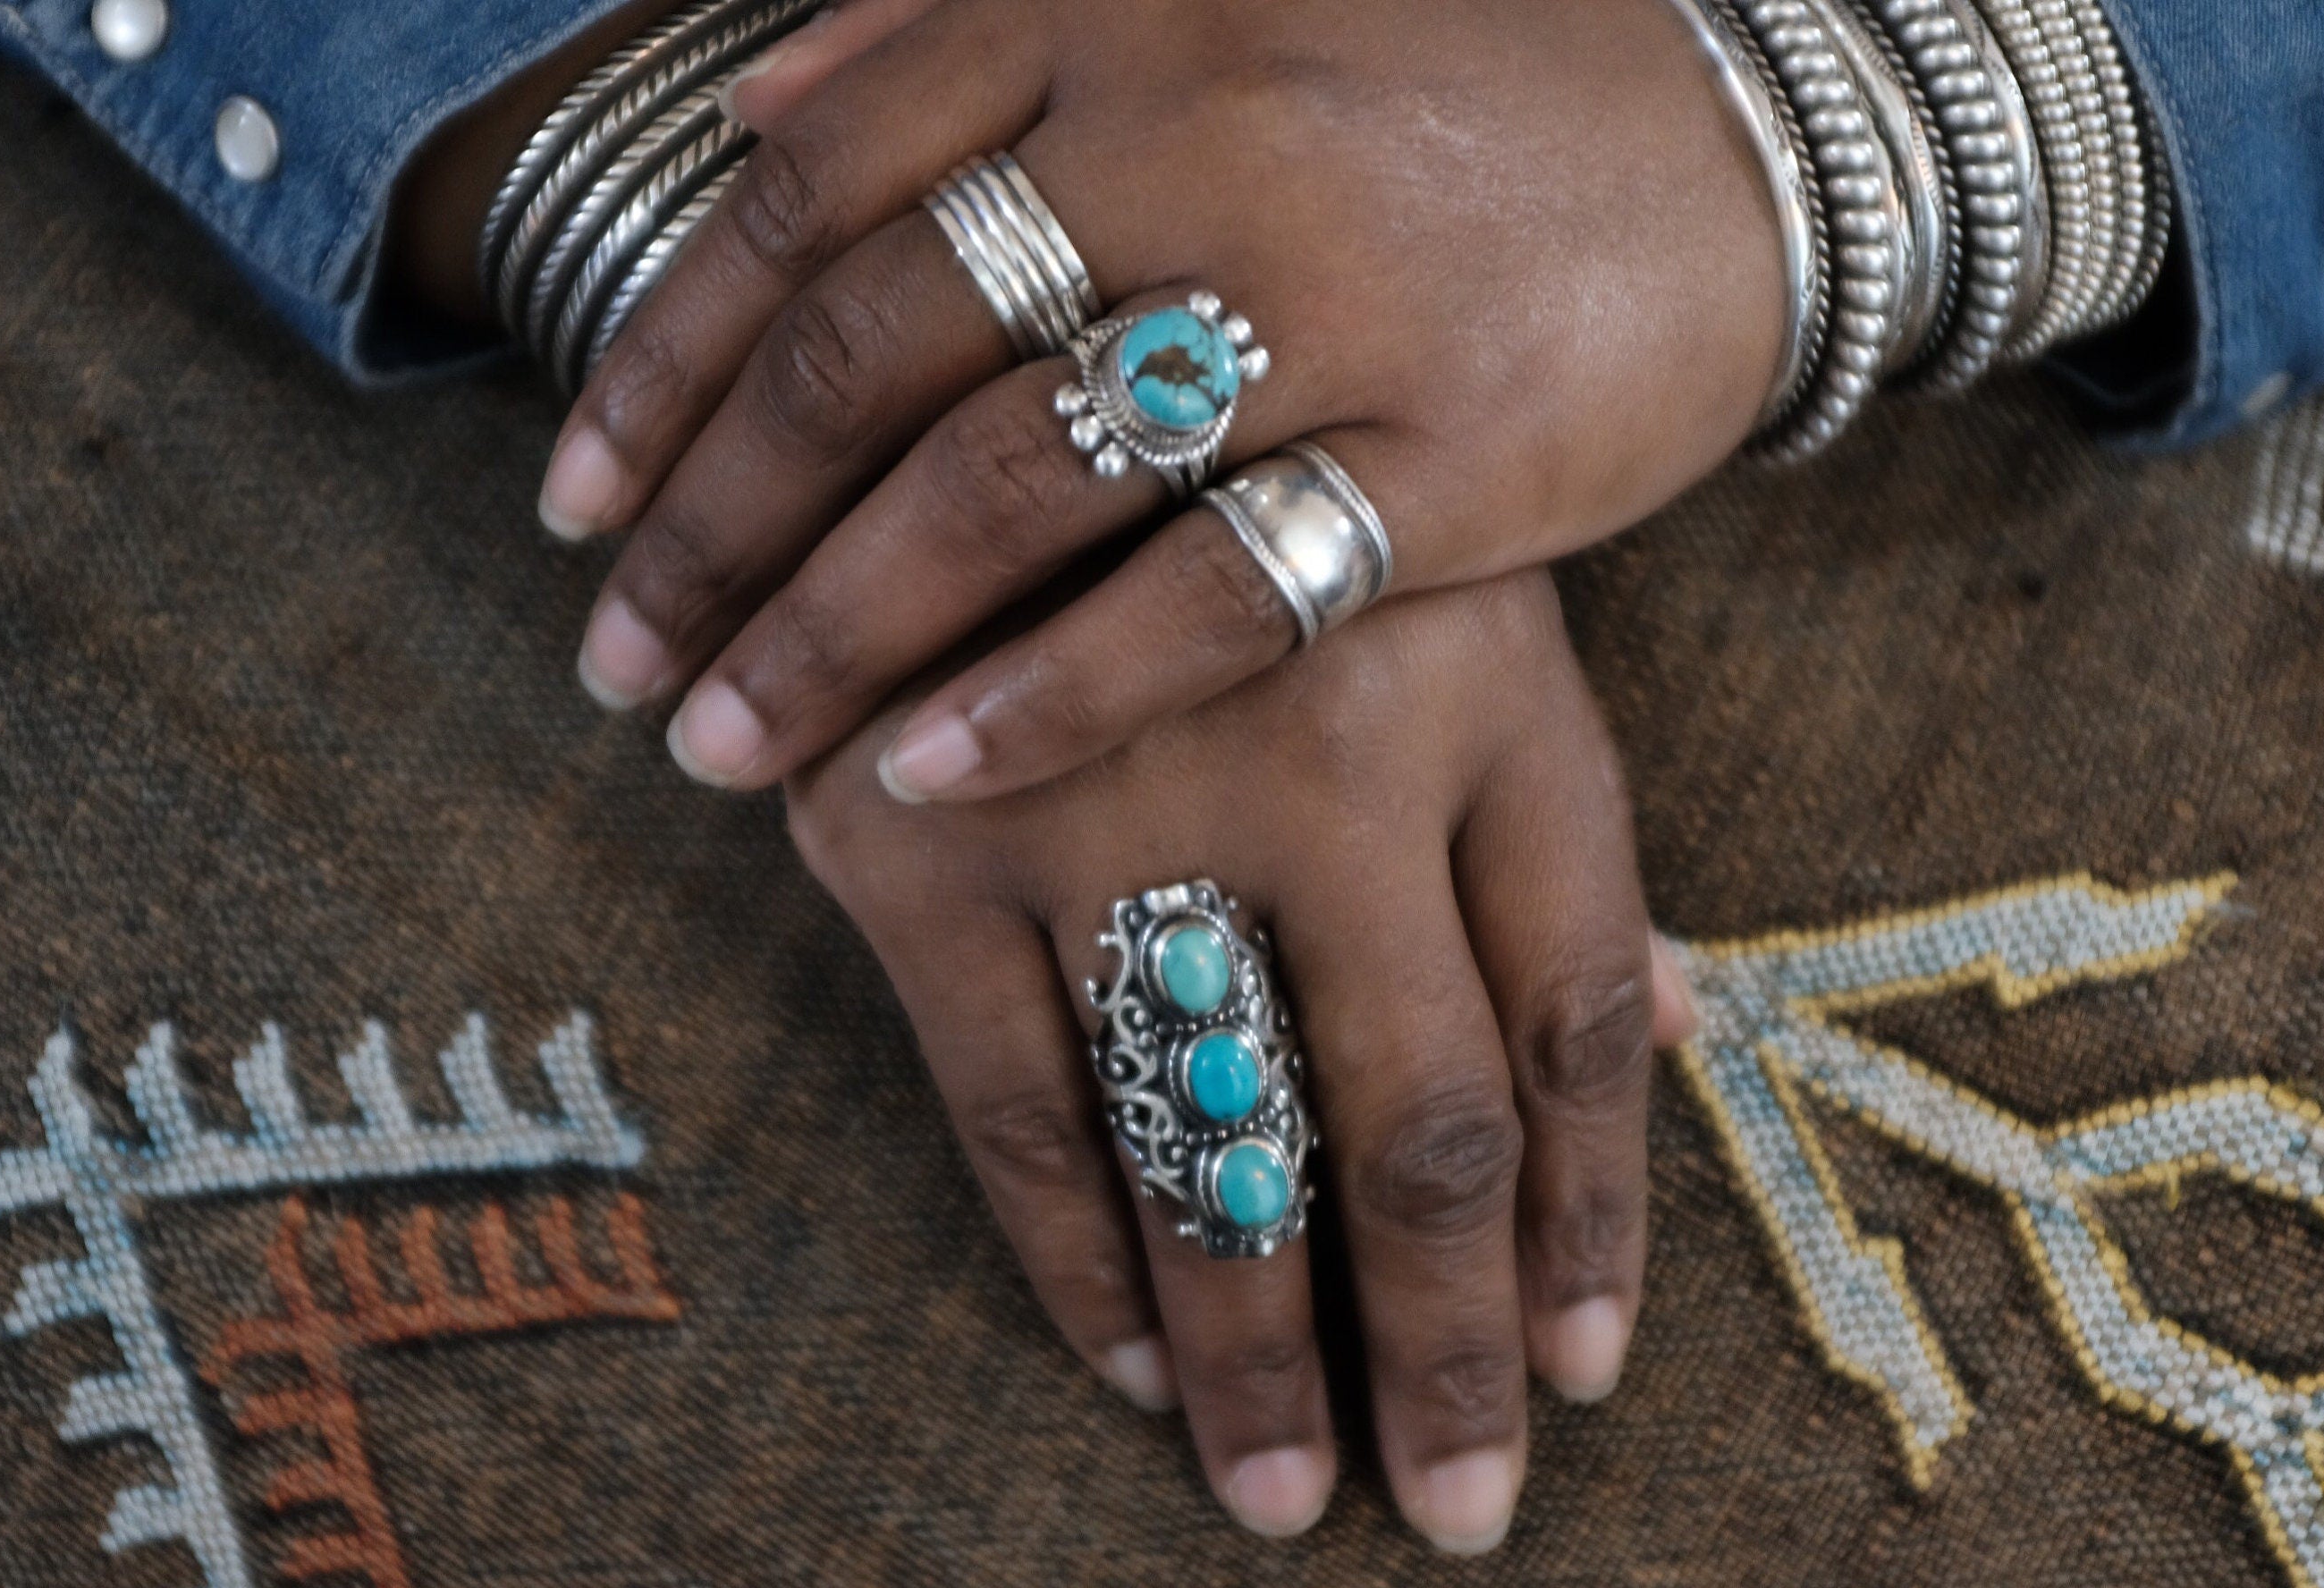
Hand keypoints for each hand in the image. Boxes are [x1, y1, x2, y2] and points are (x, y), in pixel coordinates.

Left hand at [548, 0, 1784, 804]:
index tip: (571, 505)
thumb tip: (741, 122)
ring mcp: (1333, 299)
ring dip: (834, 631)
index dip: (663, 362)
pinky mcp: (1455, 456)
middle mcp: (1202, 138)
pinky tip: (924, 776)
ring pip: (1011, 486)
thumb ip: (956, 37)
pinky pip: (1210, 596)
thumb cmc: (1440, 80)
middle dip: (712, 524)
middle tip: (615, 661)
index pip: (813, 201)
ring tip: (719, 747)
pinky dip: (1050, 693)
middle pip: (875, 353)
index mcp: (1115, 13)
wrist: (1753, 132)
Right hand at [781, 566, 1694, 1549]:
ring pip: (1221, 1148)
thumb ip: (1555, 821)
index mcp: (1487, 682)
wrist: (977, 315)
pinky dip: (1079, 1263)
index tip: (1587, 1374)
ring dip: (1259, 1357)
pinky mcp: (921, 833)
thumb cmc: (1251, 490)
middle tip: (1455, 1508)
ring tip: (1283, 1498)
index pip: (1579, 1013)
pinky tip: (1130, 1366)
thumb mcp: (1450, 599)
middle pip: (1423, 1121)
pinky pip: (1022, 1109)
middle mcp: (1326, 750)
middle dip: (1448, 1347)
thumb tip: (1678, 1043)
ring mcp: (1116, 792)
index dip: (1597, 1220)